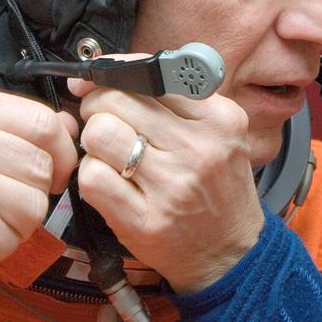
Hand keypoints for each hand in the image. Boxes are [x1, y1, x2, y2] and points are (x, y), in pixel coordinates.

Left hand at [70, 61, 264, 294]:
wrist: (230, 252)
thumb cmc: (217, 185)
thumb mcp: (218, 131)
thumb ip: (176, 96)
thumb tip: (108, 68)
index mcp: (220, 119)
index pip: (151, 73)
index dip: (113, 70)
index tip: (96, 76)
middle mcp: (199, 149)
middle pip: (117, 99)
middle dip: (97, 104)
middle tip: (102, 118)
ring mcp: (171, 187)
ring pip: (99, 134)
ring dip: (93, 141)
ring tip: (109, 151)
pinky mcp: (144, 220)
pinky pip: (92, 177)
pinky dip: (91, 174)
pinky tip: (109, 179)